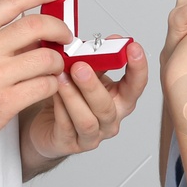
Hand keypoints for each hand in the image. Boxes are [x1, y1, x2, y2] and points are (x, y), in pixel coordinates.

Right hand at [0, 0, 73, 153]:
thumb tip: (32, 28)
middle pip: (38, 25)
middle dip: (61, 29)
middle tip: (66, 36)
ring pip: (47, 59)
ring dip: (58, 63)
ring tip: (54, 68)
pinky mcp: (5, 102)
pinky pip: (45, 86)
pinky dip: (53, 85)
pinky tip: (46, 86)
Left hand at [27, 37, 149, 160]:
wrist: (48, 127)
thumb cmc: (71, 98)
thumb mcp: (86, 74)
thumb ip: (95, 60)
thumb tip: (105, 42)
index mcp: (119, 100)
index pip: (136, 86)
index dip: (138, 68)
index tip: (133, 48)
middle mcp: (109, 120)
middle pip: (107, 107)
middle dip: (93, 86)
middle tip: (80, 66)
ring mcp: (91, 136)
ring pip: (87, 120)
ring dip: (73, 96)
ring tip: (61, 77)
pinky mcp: (69, 144)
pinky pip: (66, 126)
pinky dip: (59, 107)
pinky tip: (53, 93)